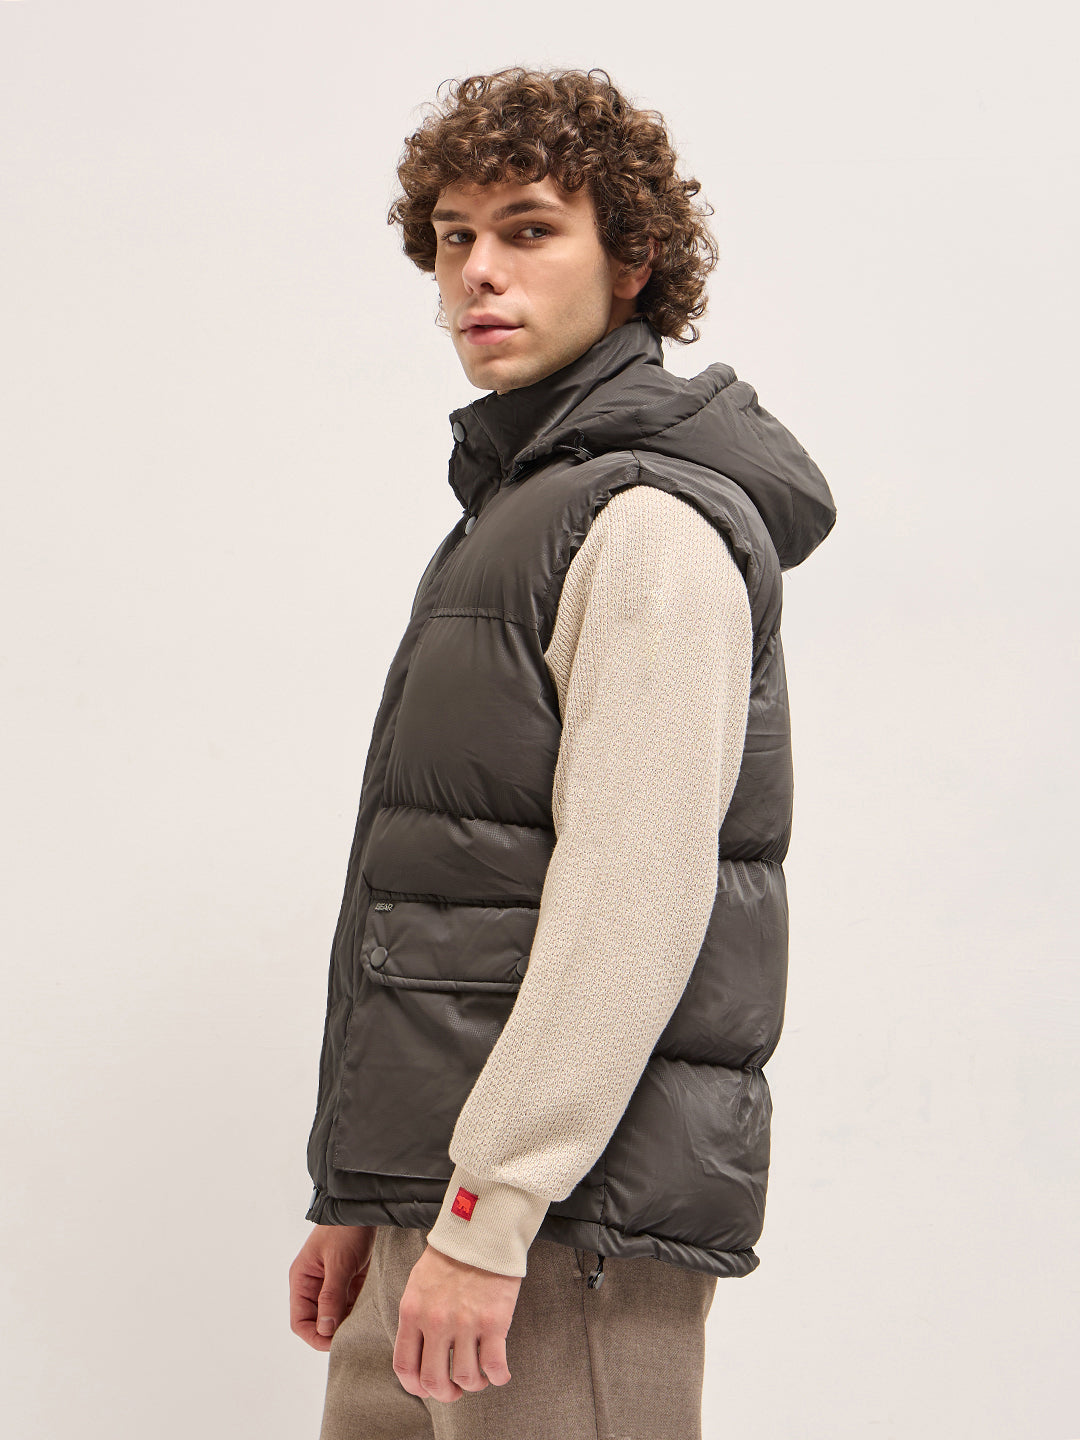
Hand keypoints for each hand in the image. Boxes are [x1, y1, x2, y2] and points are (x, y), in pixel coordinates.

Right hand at [289, 1223, 376, 1350]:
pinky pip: (349, 1304)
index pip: (300, 1321)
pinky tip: (367, 1314)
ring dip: (346, 1322)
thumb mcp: (338, 1263)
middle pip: (317, 1321)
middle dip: (332, 1331)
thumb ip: (331, 1296)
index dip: (314, 1336)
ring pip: (334, 1315)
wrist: (364, 1207)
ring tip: (362, 1326)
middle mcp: (313, 1285)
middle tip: (352, 1336)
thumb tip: (325, 1329)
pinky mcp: (348, 1280)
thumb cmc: (345, 1229)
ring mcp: (331, 1283)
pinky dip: (356, 1311)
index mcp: (302, 1280)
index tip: (334, 1342)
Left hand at [393, 1242, 521, 1402]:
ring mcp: (465, 1322)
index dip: (416, 1388)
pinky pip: (494, 1366)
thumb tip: (419, 1352)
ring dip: (474, 1384)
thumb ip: (415, 1316)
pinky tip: (500, 1373)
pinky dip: (498, 1377)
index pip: (404, 1367)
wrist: (482, 1230)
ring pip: (466, 1378)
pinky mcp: (494, 1320)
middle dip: (446, 1394)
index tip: (428, 1389)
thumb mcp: (419, 1283)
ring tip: (480, 1375)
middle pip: (433, 1381)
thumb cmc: (451, 1255)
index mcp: (412, 1311)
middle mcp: (435, 1321)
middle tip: (456, 1390)